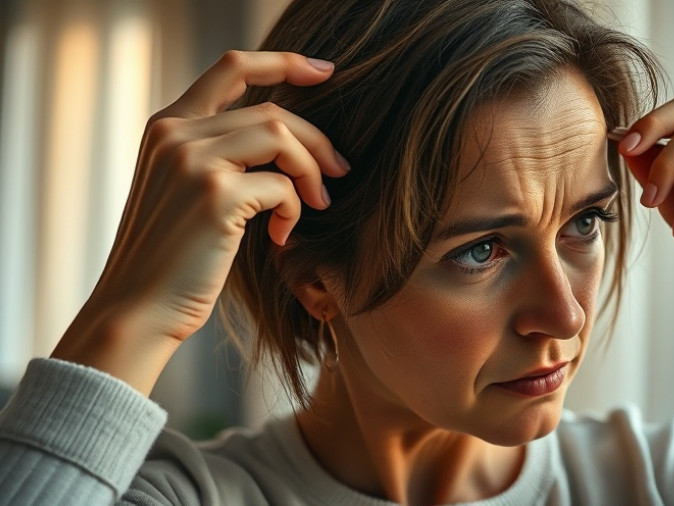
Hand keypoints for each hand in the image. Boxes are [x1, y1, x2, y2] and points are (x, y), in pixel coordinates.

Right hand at [52, 51, 349, 392]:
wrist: (138, 310)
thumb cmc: (171, 259)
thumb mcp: (182, 191)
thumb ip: (218, 155)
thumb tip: (285, 142)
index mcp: (166, 126)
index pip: (231, 67)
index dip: (283, 63)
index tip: (325, 72)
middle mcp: (175, 133)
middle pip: (271, 109)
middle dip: (316, 141)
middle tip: (338, 171)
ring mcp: (192, 160)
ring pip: (281, 136)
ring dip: (311, 172)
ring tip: (317, 203)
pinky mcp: (214, 194)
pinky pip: (281, 185)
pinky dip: (294, 210)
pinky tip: (281, 236)